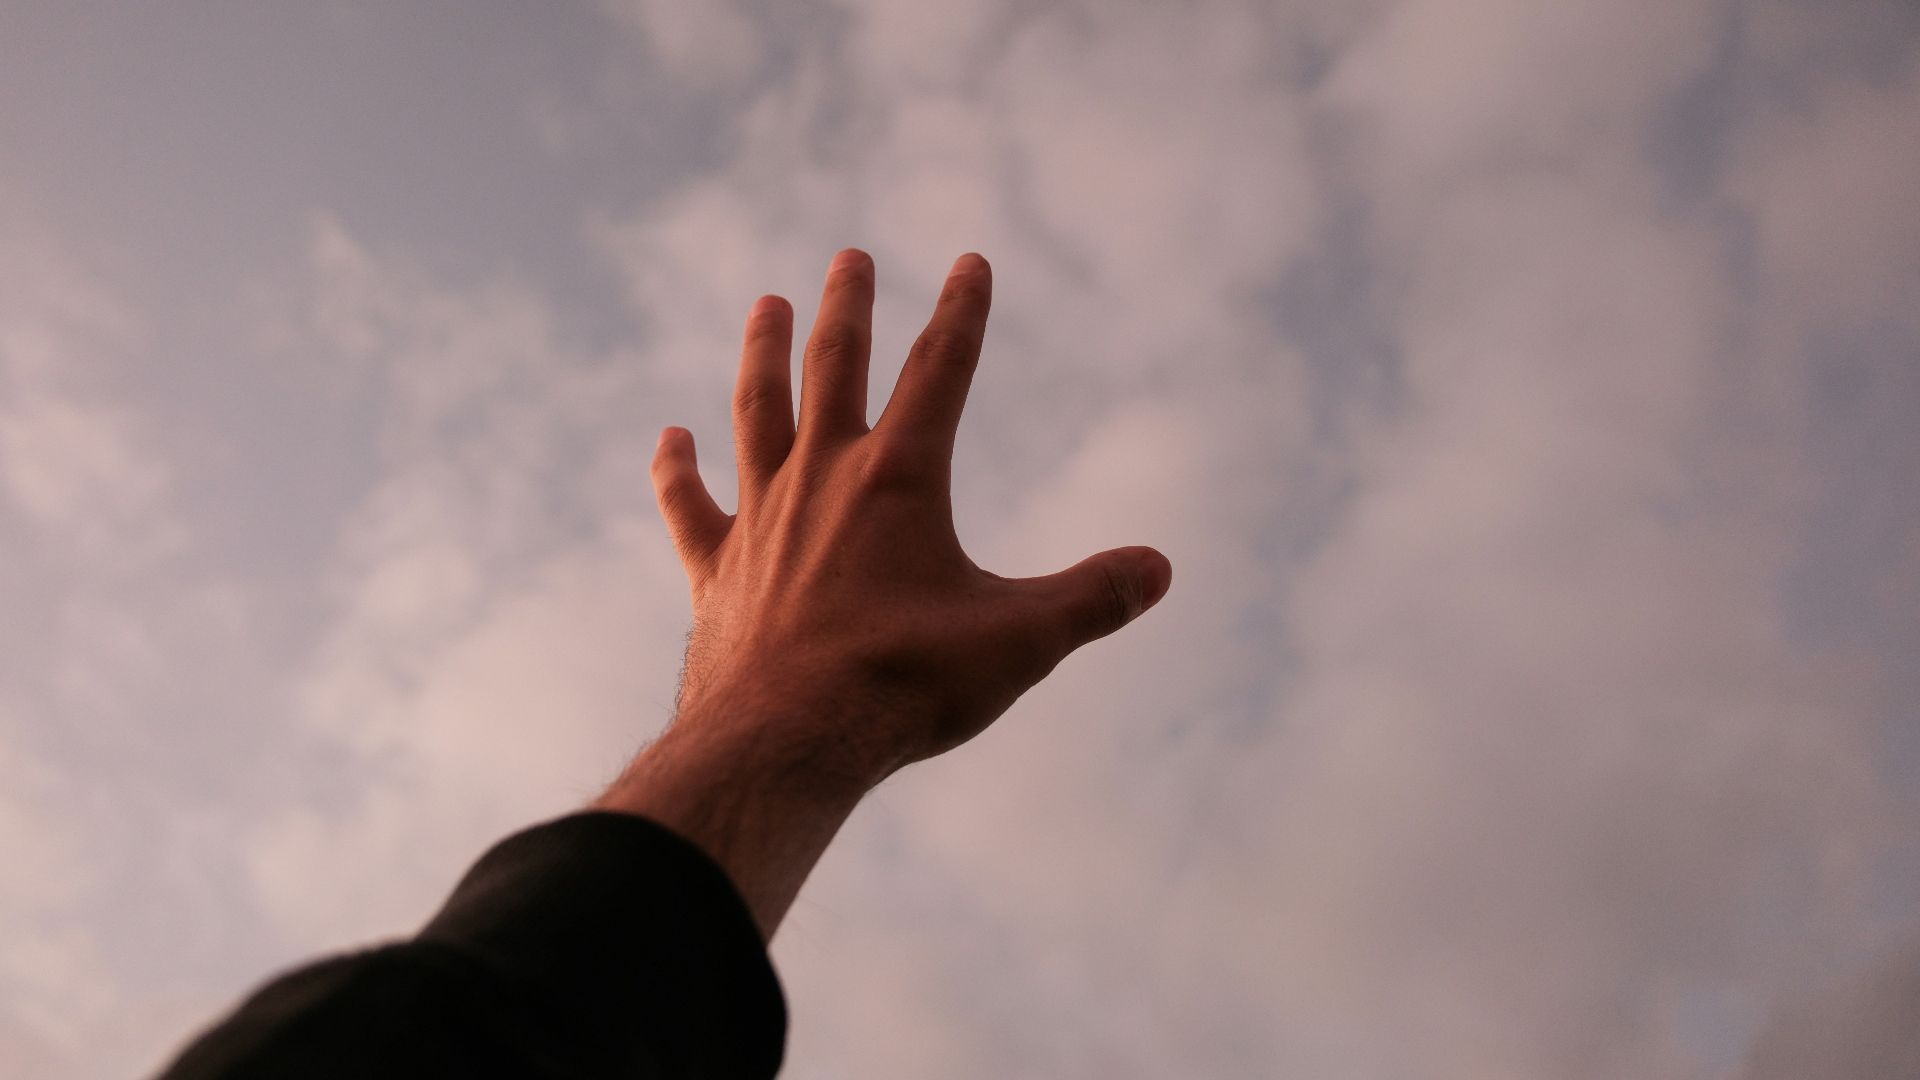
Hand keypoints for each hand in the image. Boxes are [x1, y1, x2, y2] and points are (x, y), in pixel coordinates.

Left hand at [647, 248, 1171, 787]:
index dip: (962, 311)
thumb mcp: (1019, 642)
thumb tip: (1161, 570)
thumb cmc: (904, 686)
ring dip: (763, 354)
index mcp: (899, 479)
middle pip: (833, 368)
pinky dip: (677, 470)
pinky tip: (670, 439)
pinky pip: (689, 504)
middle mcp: (823, 478)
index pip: (940, 370)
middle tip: (850, 257)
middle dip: (849, 307)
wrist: (786, 740)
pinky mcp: (714, 569)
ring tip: (768, 305)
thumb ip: (1091, 599)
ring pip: (757, 412)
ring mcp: (761, 518)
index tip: (970, 261)